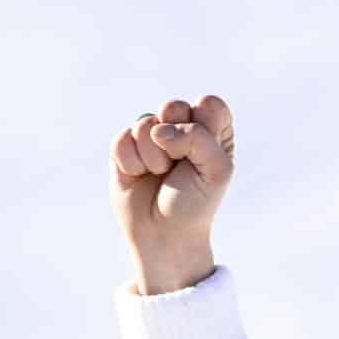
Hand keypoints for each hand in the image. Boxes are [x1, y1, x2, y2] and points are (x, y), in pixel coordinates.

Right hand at [110, 95, 234, 293]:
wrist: (163, 234)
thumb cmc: (195, 203)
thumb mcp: (216, 171)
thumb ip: (199, 138)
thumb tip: (159, 129)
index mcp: (212, 132)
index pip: (209, 104)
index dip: (204, 127)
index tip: (204, 155)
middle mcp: (181, 128)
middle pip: (174, 106)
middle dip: (175, 138)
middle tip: (178, 164)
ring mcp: (151, 136)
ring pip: (145, 123)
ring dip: (154, 157)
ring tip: (160, 175)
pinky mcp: (124, 146)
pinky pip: (122, 139)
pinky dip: (132, 163)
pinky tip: (138, 176)